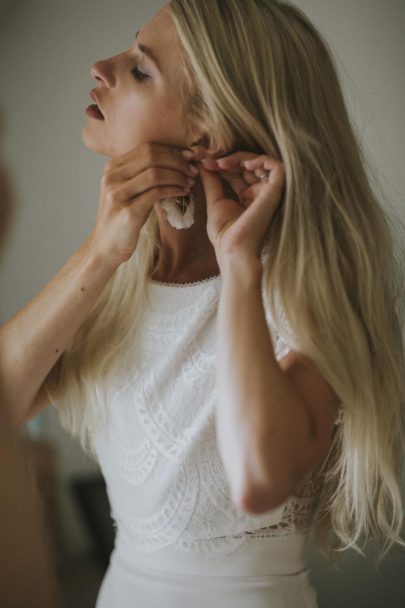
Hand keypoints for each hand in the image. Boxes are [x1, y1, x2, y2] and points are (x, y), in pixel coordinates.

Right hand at [88, 142, 197, 267]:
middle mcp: (112, 177)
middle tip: (193, 170)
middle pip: (152, 157)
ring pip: (155, 173)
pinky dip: (174, 190)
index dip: (171, 151)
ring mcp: (118, 194)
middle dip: (177, 162)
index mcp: (112, 168)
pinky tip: (183, 193)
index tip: (189, 157)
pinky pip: (156, 193)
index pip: (147, 148)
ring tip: (190, 182)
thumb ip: (140, 175)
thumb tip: (172, 160)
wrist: (105, 247)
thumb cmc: (121, 220)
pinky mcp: (127, 211)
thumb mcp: (126, 191)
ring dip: (178, 176)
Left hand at [192, 146, 285, 266]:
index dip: (221, 162)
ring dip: (240, 157)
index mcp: (248, 197)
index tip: (201, 160)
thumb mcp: (215, 202)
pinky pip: (277, 167)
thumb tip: (203, 162)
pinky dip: (262, 160)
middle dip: (227, 157)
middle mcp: (260, 194)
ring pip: (261, 162)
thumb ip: (212, 181)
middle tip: (207, 157)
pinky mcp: (276, 193)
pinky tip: (244, 164)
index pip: (237, 171)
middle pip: (248, 165)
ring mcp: (269, 193)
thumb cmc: (225, 235)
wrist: (233, 250)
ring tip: (221, 162)